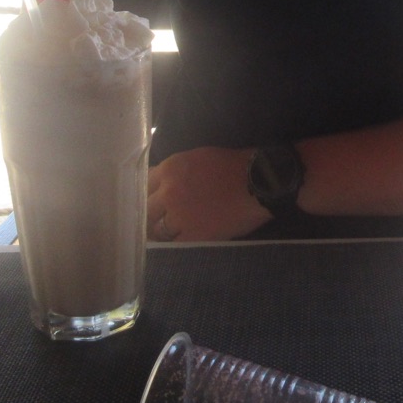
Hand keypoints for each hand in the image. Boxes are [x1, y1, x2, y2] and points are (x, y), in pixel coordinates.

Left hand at [146, 146, 270, 241]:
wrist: (258, 182)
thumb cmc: (233, 166)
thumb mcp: (198, 158)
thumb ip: (176, 171)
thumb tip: (163, 183)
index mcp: (170, 169)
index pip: (144, 185)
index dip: (147, 196)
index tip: (149, 203)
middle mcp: (168, 192)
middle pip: (147, 209)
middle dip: (151, 216)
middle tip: (154, 222)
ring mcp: (178, 216)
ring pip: (157, 230)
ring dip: (162, 233)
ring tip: (168, 236)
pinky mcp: (193, 235)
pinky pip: (174, 244)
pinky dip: (175, 244)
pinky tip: (181, 243)